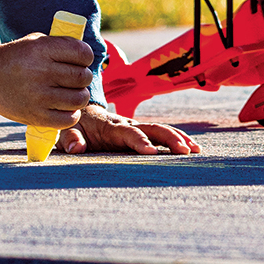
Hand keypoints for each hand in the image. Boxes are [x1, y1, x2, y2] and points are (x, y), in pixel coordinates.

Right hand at [0, 31, 96, 127]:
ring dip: (80, 96)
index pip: (82, 53)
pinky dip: (72, 114)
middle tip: (76, 78)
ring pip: (79, 99)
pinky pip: (68, 119)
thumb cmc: (17, 58)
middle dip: (84, 77)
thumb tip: (88, 56)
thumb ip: (60, 46)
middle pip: (83, 77)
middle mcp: (41, 72)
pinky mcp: (35, 116)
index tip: (81, 60)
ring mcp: (38, 96)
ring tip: (72, 94)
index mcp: (42, 49)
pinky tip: (66, 108)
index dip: (86, 57)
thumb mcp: (35, 41)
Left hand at [59, 105, 199, 154]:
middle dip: (169, 139)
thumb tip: (76, 149)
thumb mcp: (67, 131)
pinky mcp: (140, 132)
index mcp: (111, 126)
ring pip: (161, 130)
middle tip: (185, 151)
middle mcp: (127, 124)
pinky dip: (177, 138)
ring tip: (196, 150)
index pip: (129, 133)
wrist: (80, 111)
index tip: (150, 152)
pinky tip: (192, 148)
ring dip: (178, 138)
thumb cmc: (74, 124)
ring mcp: (135, 127)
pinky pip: (161, 134)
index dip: (140, 141)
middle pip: (153, 129)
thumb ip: (70, 138)